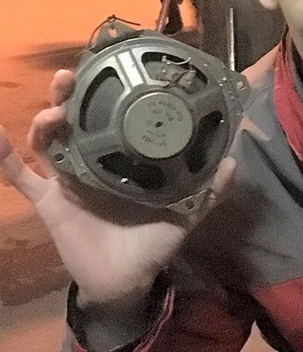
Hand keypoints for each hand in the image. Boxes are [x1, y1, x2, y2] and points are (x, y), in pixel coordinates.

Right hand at [0, 69, 234, 308]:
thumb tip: (232, 162)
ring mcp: (67, 180)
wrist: (125, 282)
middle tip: (72, 77)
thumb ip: (208, 191)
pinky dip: (3, 156)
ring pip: (48, 140)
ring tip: (54, 112)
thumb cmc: (152, 245)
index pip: (112, 118)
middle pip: (75, 119)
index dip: (108, 93)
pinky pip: (19, 176)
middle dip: (70, 94)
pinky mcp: (48, 201)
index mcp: (123, 160)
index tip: (110, 68)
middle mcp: (93, 162)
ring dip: (45, 119)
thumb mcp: (185, 215)